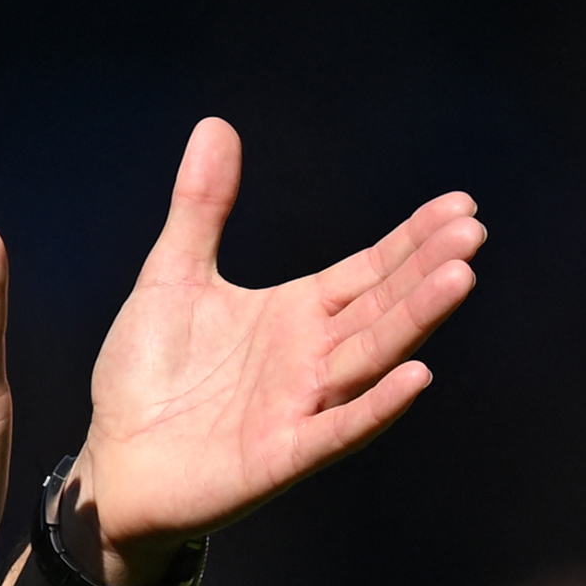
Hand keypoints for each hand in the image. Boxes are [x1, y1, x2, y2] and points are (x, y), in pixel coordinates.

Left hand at [69, 116, 485, 585]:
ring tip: (459, 279)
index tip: (461, 206)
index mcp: (296, 315)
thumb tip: (216, 125)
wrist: (112, 460)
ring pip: (371, 358)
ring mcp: (301, 408)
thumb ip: (201, 208)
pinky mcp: (280, 456)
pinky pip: (336, 429)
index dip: (412, 240)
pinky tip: (417, 376)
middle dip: (426, 270)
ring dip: (415, 321)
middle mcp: (311, 358)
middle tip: (473, 231)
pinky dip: (375, 406)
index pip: (369, 271)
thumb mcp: (172, 276)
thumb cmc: (146, 376)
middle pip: (382, 308)